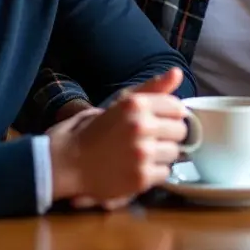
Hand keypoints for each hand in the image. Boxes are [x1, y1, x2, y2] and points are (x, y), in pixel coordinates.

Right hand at [48, 67, 188, 206]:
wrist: (69, 160)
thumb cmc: (98, 129)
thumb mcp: (123, 102)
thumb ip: (153, 88)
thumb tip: (178, 72)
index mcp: (137, 104)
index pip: (178, 108)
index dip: (169, 116)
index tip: (157, 121)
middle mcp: (140, 126)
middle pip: (180, 131)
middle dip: (167, 135)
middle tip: (148, 138)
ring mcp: (141, 153)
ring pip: (174, 153)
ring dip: (161, 155)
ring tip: (141, 154)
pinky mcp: (140, 177)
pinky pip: (165, 172)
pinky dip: (153, 172)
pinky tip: (137, 167)